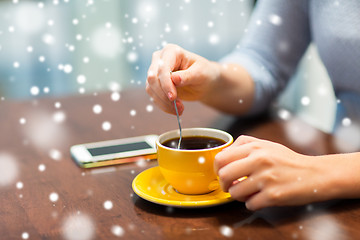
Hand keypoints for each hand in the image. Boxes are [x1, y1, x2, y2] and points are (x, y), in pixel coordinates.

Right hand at [146, 44, 219, 114]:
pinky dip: (163, 105)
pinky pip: (153, 96)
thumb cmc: (204, 73)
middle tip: (179, 106)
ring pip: (150, 89)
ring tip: (180, 109)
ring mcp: (156, 72)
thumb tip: (174, 79)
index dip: (166, 84)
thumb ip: (187, 76)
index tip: (173, 97)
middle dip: (164, 95)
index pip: (162, 68)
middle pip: (152, 78)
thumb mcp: (200, 74)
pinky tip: (175, 109)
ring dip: (164, 102)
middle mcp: (160, 59)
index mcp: (171, 51)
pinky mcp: (155, 84)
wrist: (204, 82)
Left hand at [214, 135, 342, 210]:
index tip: (222, 173)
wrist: (316, 173)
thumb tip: (223, 156)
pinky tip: (261, 198)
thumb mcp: (267, 145)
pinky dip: (252, 203)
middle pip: (223, 175)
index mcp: (255, 147)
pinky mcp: (273, 195)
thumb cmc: (289, 160)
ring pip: (234, 192)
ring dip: (239, 195)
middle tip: (230, 186)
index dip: (217, 169)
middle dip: (224, 184)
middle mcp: (259, 160)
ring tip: (250, 192)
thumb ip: (245, 146)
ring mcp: (266, 178)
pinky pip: (249, 204)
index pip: (221, 158)